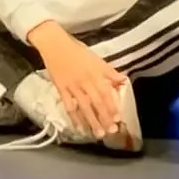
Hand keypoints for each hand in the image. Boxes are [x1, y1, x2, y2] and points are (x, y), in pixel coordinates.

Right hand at [32, 25, 127, 139]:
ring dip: (91, 121)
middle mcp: (84, 81)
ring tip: (97, 134)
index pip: (105, 92)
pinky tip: (78, 127)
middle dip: (104, 117)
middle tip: (110, 131)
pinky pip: (68, 105)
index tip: (117, 118)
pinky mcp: (61, 89)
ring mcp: (72, 86)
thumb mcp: (96, 58)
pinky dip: (73, 117)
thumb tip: (124, 81)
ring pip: (83, 106)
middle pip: (95, 102)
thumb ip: (110, 72)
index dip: (112, 106)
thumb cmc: (76, 50)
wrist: (54, 44)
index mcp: (95, 73)